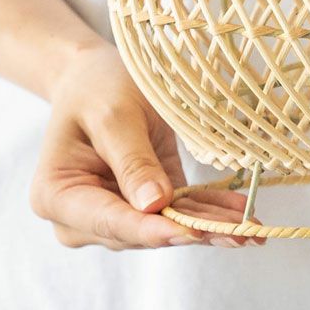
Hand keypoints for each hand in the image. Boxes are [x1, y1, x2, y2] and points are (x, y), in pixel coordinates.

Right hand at [29, 43, 264, 249]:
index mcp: (57, 196)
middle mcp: (82, 216)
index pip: (110, 220)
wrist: (96, 75)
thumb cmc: (96, 88)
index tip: (190, 234)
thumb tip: (155, 205)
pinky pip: (178, 209)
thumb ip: (131, 161)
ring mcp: (114, 211)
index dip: (152, 229)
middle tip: (241, 234)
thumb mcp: (113, 115)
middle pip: (141, 230)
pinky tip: (241, 214)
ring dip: (209, 227)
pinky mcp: (144, 200)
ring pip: (166, 226)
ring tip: (252, 230)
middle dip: (192, 231)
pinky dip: (209, 212)